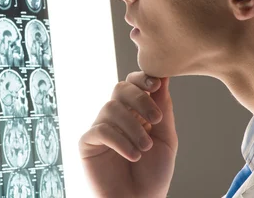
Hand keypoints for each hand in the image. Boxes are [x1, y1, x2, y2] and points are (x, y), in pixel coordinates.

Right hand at [79, 71, 177, 197]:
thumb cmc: (152, 176)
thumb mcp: (166, 139)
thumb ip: (163, 109)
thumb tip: (163, 76)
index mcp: (135, 112)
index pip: (133, 83)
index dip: (142, 78)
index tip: (156, 84)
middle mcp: (116, 117)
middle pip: (120, 88)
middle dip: (140, 99)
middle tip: (156, 120)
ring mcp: (100, 128)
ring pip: (111, 107)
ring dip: (133, 127)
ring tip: (145, 148)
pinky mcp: (87, 142)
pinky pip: (101, 129)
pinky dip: (120, 141)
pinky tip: (133, 156)